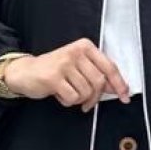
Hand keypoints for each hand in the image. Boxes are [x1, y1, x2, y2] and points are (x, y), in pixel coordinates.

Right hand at [1, 41, 130, 110]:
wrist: (25, 72)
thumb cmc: (54, 70)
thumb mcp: (78, 67)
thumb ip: (97, 75)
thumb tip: (117, 88)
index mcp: (85, 47)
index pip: (109, 67)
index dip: (119, 84)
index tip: (125, 95)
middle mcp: (76, 52)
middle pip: (99, 82)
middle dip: (94, 97)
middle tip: (87, 103)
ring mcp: (64, 64)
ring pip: (86, 92)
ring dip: (79, 100)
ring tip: (68, 93)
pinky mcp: (54, 77)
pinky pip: (72, 98)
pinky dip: (67, 101)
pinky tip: (59, 94)